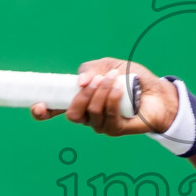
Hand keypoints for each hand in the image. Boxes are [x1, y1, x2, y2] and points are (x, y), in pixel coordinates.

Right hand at [29, 57, 179, 135]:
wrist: (158, 91)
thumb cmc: (132, 79)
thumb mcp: (109, 65)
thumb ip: (91, 69)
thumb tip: (80, 83)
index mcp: (81, 100)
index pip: (55, 110)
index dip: (42, 111)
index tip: (37, 105)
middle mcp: (88, 116)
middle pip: (72, 113)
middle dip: (82, 95)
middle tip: (96, 80)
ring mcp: (102, 124)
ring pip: (90, 113)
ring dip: (100, 93)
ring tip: (114, 78)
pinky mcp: (117, 130)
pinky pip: (108, 118)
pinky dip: (111, 100)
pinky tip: (118, 88)